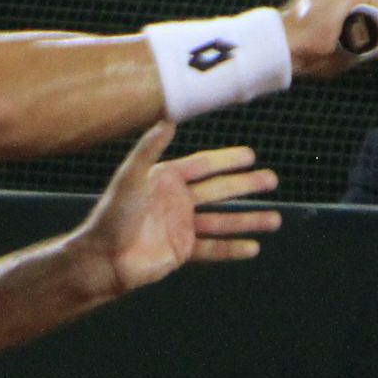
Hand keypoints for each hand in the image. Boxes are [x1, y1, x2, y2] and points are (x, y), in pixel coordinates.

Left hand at [77, 123, 279, 296]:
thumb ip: (149, 149)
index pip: (203, 165)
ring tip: (275, 220)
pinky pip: (213, 249)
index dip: (227, 160)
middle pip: (218, 191)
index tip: (251, 156)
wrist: (103, 259)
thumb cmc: (112, 216)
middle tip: (272, 180)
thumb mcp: (130, 178)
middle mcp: (176, 201)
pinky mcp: (181, 251)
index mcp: (165, 180)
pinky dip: (233, 249)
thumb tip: (169, 118)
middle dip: (246, 186)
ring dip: (248, 220)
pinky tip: (253, 247)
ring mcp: (180, 227)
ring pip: (222, 222)